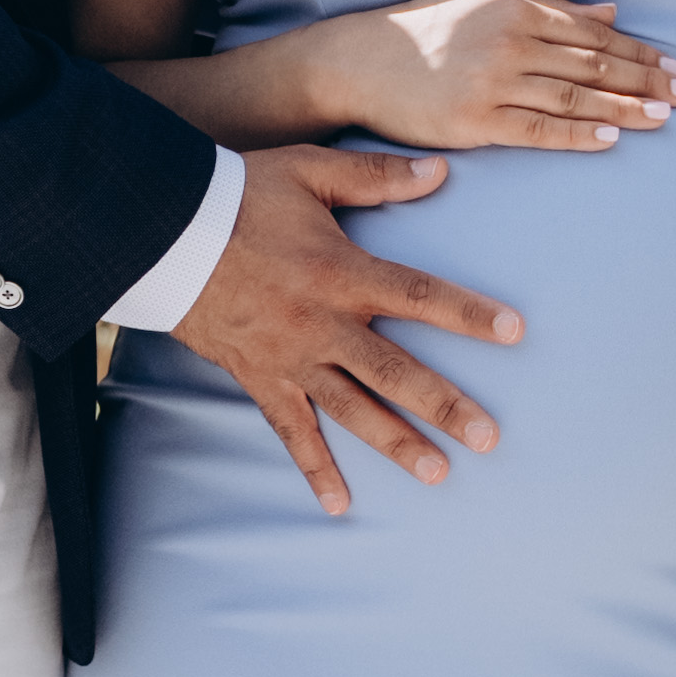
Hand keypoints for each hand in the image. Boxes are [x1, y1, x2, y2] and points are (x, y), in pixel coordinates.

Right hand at [169, 142, 521, 512]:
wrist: (161, 233)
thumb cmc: (238, 196)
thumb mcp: (309, 171)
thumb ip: (377, 176)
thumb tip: (441, 171)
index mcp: (342, 272)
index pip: (419, 297)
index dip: (468, 314)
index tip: (514, 332)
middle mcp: (323, 324)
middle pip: (395, 371)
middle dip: (444, 406)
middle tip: (488, 437)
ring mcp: (291, 358)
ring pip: (352, 410)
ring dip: (395, 443)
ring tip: (436, 473)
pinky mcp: (260, 379)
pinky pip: (291, 432)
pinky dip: (315, 469)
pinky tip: (339, 505)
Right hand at [314, 0, 675, 151]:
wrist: (359, 62)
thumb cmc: (421, 30)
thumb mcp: (483, 1)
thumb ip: (547, 6)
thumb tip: (610, 11)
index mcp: (514, 8)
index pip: (592, 33)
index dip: (638, 51)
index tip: (673, 66)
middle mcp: (508, 42)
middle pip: (594, 64)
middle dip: (646, 80)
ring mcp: (492, 83)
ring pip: (574, 96)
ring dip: (625, 108)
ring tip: (663, 117)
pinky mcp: (475, 122)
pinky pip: (538, 131)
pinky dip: (578, 133)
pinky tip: (612, 138)